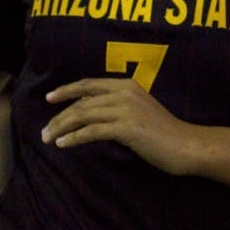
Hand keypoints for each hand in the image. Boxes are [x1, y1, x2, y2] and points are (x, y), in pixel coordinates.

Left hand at [42, 78, 192, 174]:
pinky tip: (63, 144)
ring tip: (48, 138)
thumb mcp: (138, 111)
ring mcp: (125, 109)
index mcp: (126, 85)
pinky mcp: (127, 128)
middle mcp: (124, 93)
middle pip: (82, 102)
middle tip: (44, 130)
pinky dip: (75, 138)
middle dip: (59, 116)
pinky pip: (92, 131)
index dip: (67, 90)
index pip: (89, 84)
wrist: (186, 145)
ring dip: (62, 127)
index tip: (49, 98)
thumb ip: (117, 106)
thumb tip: (90, 111)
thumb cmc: (163, 132)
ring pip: (84, 115)